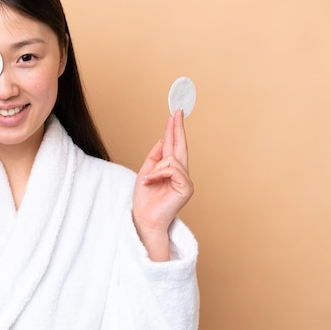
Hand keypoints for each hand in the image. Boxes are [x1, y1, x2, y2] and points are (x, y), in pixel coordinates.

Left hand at [132, 109, 193, 260]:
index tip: (174, 114)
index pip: (174, 146)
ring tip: (147, 179)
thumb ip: (155, 157)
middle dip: (177, 128)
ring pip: (171, 159)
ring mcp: (185, 181)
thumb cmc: (145, 200)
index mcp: (171, 170)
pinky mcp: (186, 188)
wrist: (144, 219)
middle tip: (177, 111)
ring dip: (155, 168)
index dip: (174, 130)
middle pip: (180, 146)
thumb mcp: (146, 172)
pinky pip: (172, 169)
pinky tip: (150, 181)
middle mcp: (181, 174)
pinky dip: (158, 173)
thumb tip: (163, 140)